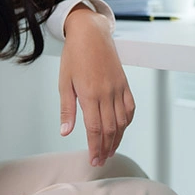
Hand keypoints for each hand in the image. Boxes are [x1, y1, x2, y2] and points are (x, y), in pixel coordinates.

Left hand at [58, 6, 135, 165]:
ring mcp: (118, 89)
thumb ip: (67, 109)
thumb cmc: (74, 56)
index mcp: (89, 94)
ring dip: (117, 139)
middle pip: (109, 129)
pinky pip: (130, 108)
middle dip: (105, 148)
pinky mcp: (124, 83)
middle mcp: (107, 93)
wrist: (91, 33)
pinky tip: (122, 130)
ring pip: (122, 121)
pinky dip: (127, 122)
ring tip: (110, 151)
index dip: (95, 147)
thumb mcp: (64, 82)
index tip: (93, 160)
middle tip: (100, 161)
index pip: (94, 129)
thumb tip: (65, 132)